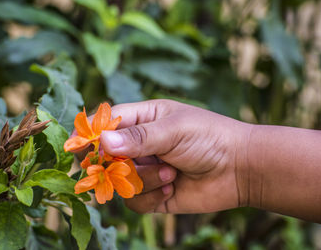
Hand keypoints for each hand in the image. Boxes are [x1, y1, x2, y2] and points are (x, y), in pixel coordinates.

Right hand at [100, 99, 251, 213]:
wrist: (240, 169)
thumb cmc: (209, 138)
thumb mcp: (174, 130)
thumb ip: (139, 137)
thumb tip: (102, 142)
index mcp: (143, 119)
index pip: (105, 123)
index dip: (90, 135)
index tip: (79, 149)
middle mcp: (139, 145)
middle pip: (105, 157)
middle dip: (115, 165)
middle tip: (128, 166)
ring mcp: (145, 170)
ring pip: (119, 182)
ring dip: (144, 181)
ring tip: (171, 173)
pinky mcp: (153, 194)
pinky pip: (134, 201)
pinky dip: (152, 197)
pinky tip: (173, 187)